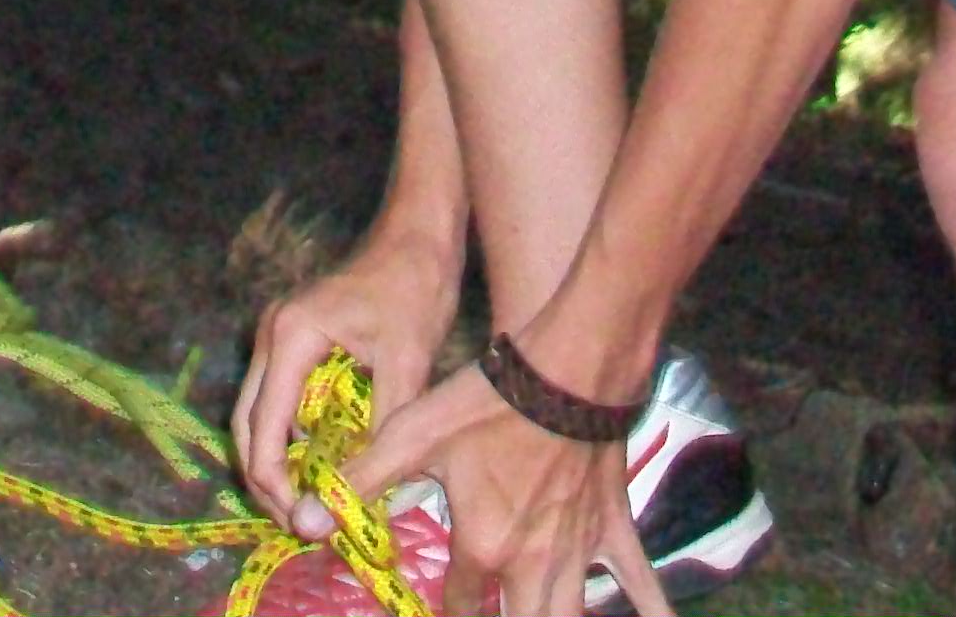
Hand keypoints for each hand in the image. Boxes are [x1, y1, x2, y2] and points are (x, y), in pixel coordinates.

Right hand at [235, 223, 461, 529]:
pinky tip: (321, 463)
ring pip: (258, 414)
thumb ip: (379, 433)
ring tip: (311, 503)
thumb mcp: (406, 366)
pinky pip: (279, 399)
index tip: (304, 522)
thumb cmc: (416, 289)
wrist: (419, 234)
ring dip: (277, 460)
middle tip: (300, 524)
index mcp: (289, 339)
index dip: (276, 484)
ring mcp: (278, 336)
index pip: (262, 428)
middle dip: (266, 479)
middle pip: (246, 425)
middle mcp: (271, 337)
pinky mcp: (293, 340)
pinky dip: (292, 436)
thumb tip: (360, 496)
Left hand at [339, 361, 677, 616]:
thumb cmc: (489, 397)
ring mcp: (579, 547)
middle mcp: (533, 560)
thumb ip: (359, 481)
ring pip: (569, 615)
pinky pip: (641, 582)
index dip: (445, 615)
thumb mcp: (412, 435)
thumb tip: (301, 519)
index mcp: (484, 544)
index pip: (459, 604)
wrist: (568, 365)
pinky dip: (653, 610)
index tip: (436, 615)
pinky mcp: (614, 525)